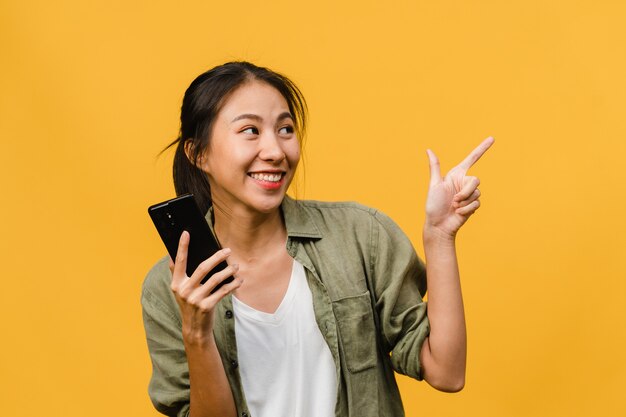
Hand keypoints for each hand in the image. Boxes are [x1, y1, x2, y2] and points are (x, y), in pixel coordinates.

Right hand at [169, 231, 242, 345]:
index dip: (182, 246)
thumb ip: (177, 274)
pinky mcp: (207, 306)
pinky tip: (238, 280)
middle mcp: (184, 290)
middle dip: (217, 257)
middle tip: (227, 250)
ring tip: (235, 266)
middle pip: (203, 267)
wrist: (194, 328)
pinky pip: (223, 291)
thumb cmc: (190, 304)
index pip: (179, 261)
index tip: (186, 233)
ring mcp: (195, 299)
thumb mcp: (181, 290)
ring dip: (228, 270)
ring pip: (216, 279)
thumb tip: (172, 255)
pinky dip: (232, 284)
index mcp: (177, 283)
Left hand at [424, 137, 493, 237]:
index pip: (471, 159)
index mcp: (456, 175)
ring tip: (454, 207)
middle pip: (476, 180)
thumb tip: (429, 150)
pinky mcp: (473, 205)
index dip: (482, 148)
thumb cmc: (433, 205)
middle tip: (455, 200)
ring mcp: (469, 194)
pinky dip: (467, 209)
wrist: (439, 225)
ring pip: (477, 192)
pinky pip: (477, 203)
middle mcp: (464, 182)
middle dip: (466, 191)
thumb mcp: (434, 185)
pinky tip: (458, 213)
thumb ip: (435, 167)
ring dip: (465, 202)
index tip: (492, 138)